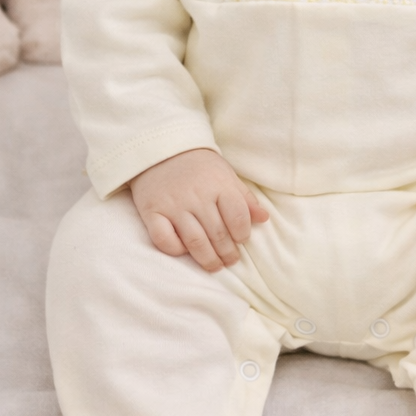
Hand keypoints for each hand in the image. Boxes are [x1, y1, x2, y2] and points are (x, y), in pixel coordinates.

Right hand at [130, 148, 268, 270]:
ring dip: (208, 259)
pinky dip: (175, 249)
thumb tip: (264, 218)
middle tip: (230, 260)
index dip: (243, 234)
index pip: (237, 217)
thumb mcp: (226, 175)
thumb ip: (244, 198)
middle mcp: (196, 196)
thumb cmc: (199, 166)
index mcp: (218, 185)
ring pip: (194, 242)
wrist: (161, 150)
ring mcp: (173, 205)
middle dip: (228, 253)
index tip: (241, 240)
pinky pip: (163, 239)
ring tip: (215, 265)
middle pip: (218, 234)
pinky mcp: (152, 212)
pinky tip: (184, 251)